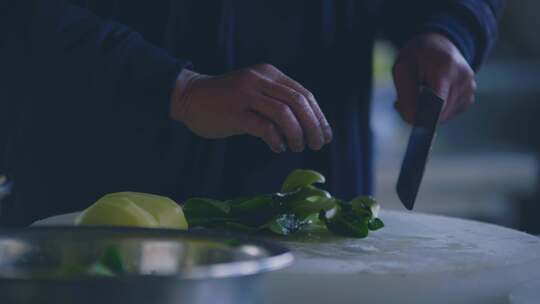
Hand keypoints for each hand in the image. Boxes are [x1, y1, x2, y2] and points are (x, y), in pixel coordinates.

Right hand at [170, 64, 332, 152]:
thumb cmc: (227, 101)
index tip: (326, 136)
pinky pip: (263, 126)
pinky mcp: (233, 112)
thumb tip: (309, 127)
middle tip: (317, 146)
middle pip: (298, 102)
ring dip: (297, 134)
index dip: (319, 116)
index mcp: (269, 74)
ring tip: (297, 148)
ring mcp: (246, 95)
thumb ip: (278, 103)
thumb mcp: (256, 93)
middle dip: (313, 126)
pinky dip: (276, 139)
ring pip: (284, 113)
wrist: (190, 97)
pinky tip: (278, 147)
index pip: (304, 94)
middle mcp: (260, 80)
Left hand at [392, 33, 476, 122]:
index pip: (437, 102)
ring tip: (417, 94)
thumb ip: (406, 95)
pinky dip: (436, 111)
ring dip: (426, 112)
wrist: (438, 44)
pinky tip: (430, 97)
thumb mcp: (402, 69)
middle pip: (439, 113)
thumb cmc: (417, 55)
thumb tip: (412, 120)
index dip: (421, 115)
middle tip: (402, 102)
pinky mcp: (470, 96)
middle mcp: (463, 79)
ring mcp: (470, 88)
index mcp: (446, 68)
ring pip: (443, 117)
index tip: (408, 118)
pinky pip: (449, 114)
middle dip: (418, 113)